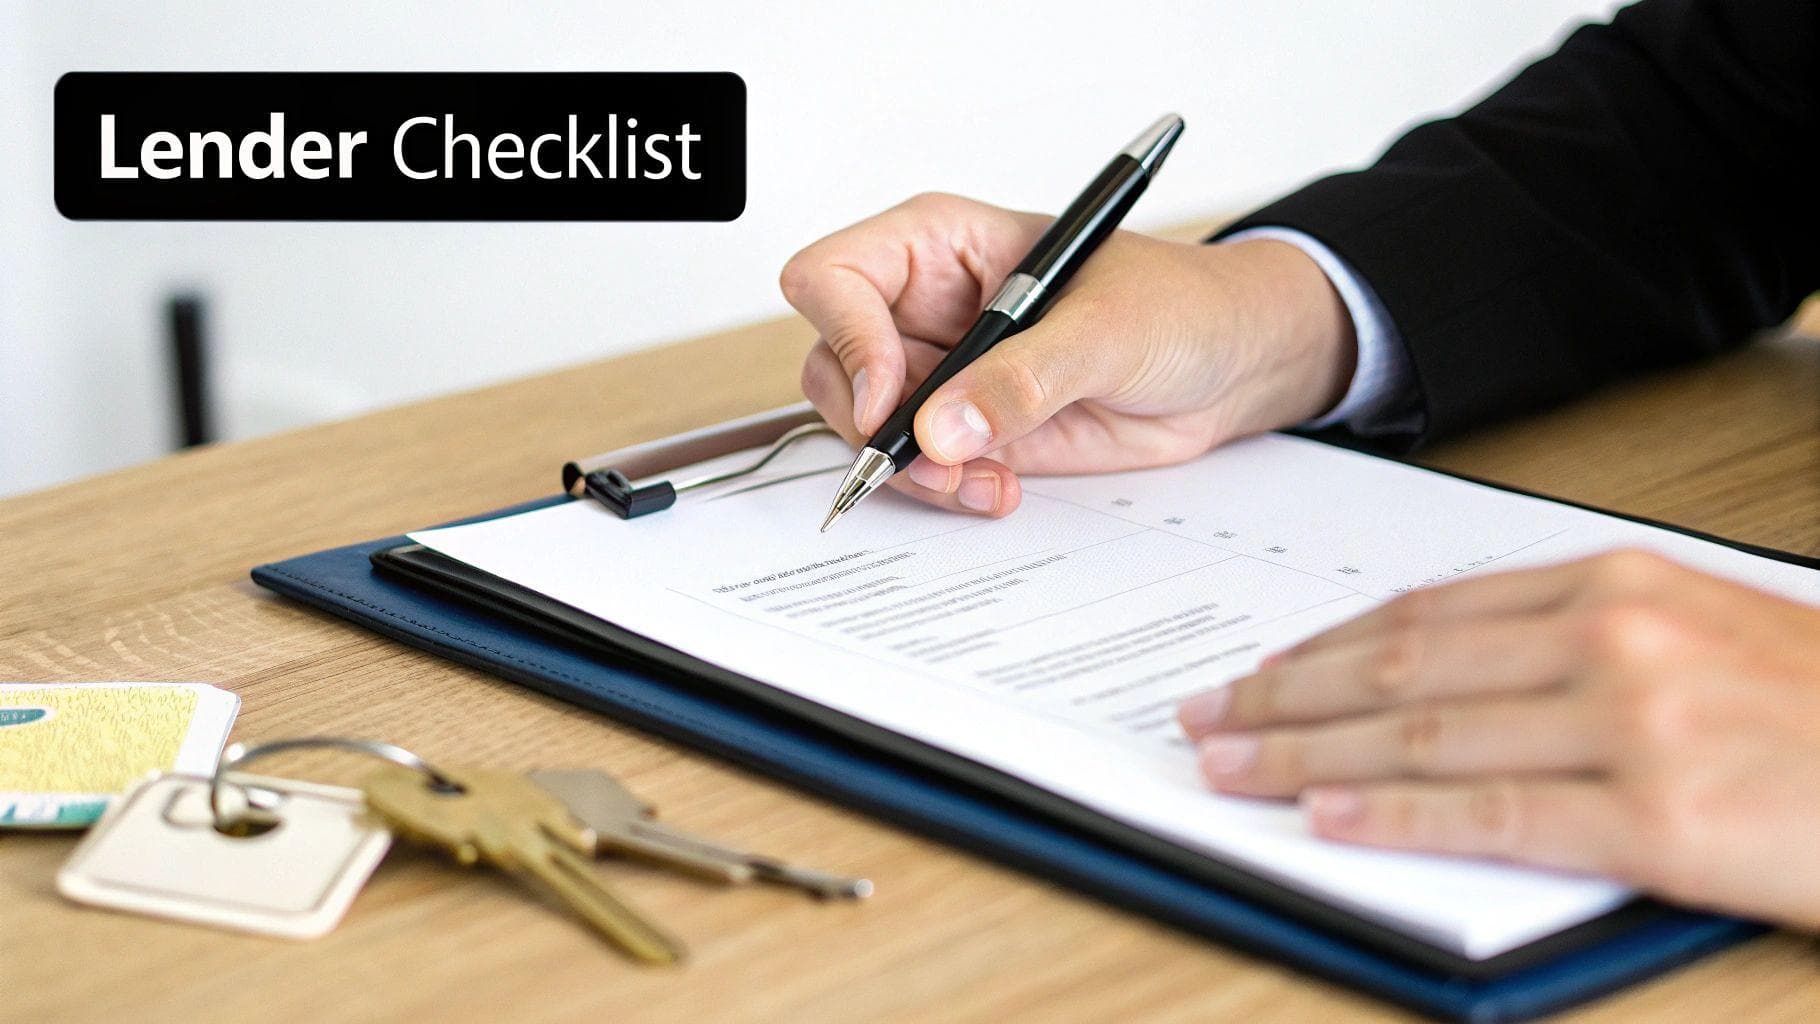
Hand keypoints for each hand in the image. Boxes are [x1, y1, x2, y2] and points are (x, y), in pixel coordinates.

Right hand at [780, 193, 1356, 515]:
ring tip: (979, 482)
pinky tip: (999, 488)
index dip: (846, 337)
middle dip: (869, 424)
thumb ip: (1025, 377)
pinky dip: (946, 490)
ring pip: (868, 427)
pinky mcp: (972, 428)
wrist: (1233, 366)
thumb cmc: (1182, 305)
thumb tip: (943, 427)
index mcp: (943, 244)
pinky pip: (921, 468)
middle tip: (930, 461)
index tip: (889, 398)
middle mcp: (928, 306)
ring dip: (910, 470)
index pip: (836, 277)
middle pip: (835, 363)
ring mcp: (946, 371)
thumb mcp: (1108, 329)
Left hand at [1176, 549, 1819, 929]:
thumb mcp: (1695, 630)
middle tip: (1206, 718)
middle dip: (1285, 697)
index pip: (1425, 614)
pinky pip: (1489, 815)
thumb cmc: (1817, 703)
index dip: (1324, 647)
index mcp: (1613, 584)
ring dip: (1305, 756)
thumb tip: (1444, 666)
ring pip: (1419, 737)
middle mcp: (1610, 637)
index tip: (1258, 671)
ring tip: (1233, 770)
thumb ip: (1574, 636)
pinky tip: (1326, 820)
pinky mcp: (1655, 818)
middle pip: (1400, 669)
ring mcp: (1630, 724)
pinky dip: (1391, 816)